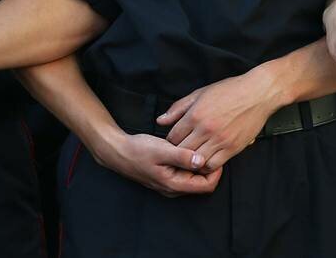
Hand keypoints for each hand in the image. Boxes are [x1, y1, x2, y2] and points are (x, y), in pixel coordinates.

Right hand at [96, 130, 221, 197]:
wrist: (118, 151)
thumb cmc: (138, 150)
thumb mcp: (162, 150)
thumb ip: (182, 157)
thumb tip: (202, 162)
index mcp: (173, 184)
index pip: (207, 186)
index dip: (216, 171)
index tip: (216, 153)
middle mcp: (174, 188)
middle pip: (203, 183)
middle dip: (211, 168)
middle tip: (211, 148)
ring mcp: (171, 183)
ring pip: (196, 178)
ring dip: (201, 165)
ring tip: (202, 147)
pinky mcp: (168, 176)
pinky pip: (187, 174)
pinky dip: (192, 163)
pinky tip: (190, 149)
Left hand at [158, 69, 281, 171]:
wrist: (259, 92)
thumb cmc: (231, 90)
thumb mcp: (201, 93)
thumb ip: (178, 108)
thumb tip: (161, 121)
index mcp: (195, 114)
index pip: (172, 137)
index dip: (170, 142)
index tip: (174, 142)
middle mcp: (205, 129)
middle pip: (181, 151)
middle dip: (178, 154)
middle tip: (180, 153)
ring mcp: (220, 139)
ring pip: (196, 161)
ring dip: (192, 162)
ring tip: (192, 158)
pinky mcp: (233, 147)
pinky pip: (213, 164)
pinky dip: (207, 165)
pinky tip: (207, 159)